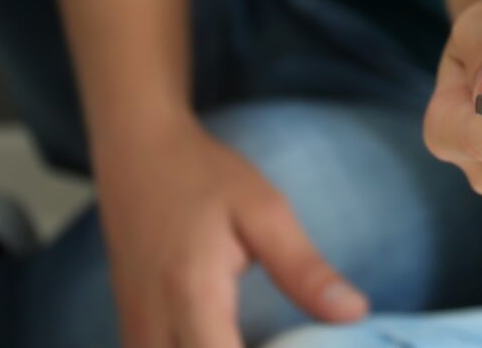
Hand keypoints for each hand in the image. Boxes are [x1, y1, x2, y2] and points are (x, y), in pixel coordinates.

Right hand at [93, 115, 366, 347]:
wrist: (137, 152)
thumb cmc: (205, 177)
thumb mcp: (266, 212)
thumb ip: (304, 269)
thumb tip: (354, 313)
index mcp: (192, 295)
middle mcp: (152, 324)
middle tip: (282, 342)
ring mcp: (133, 330)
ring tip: (261, 341)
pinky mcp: (128, 329)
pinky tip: (230, 343)